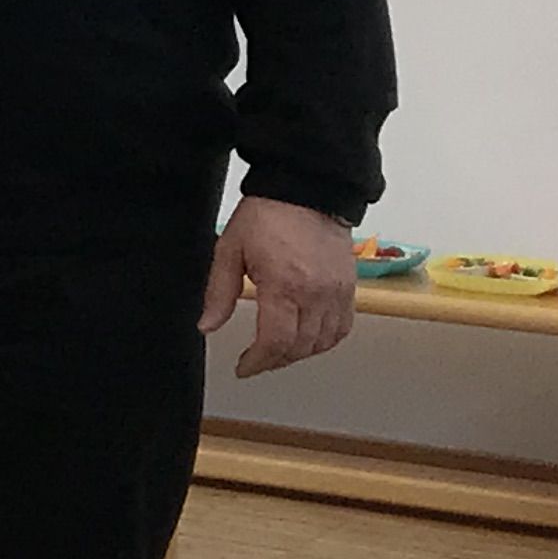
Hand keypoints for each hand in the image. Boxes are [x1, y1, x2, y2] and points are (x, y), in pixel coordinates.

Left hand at [203, 196, 358, 378]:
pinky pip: (343, 327)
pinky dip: (325, 340)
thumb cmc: (267, 215)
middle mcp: (317, 293)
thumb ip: (219, 293)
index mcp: (284, 285)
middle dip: (275, 361)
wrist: (307, 191)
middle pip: (300, 348)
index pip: (275, 342)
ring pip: (324, 342)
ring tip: (277, 351)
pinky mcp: (350, 287)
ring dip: (299, 354)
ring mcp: (338, 291)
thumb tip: (207, 326)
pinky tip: (306, 338)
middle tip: (256, 360)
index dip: (257, 362)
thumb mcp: (230, 250)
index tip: (243, 368)